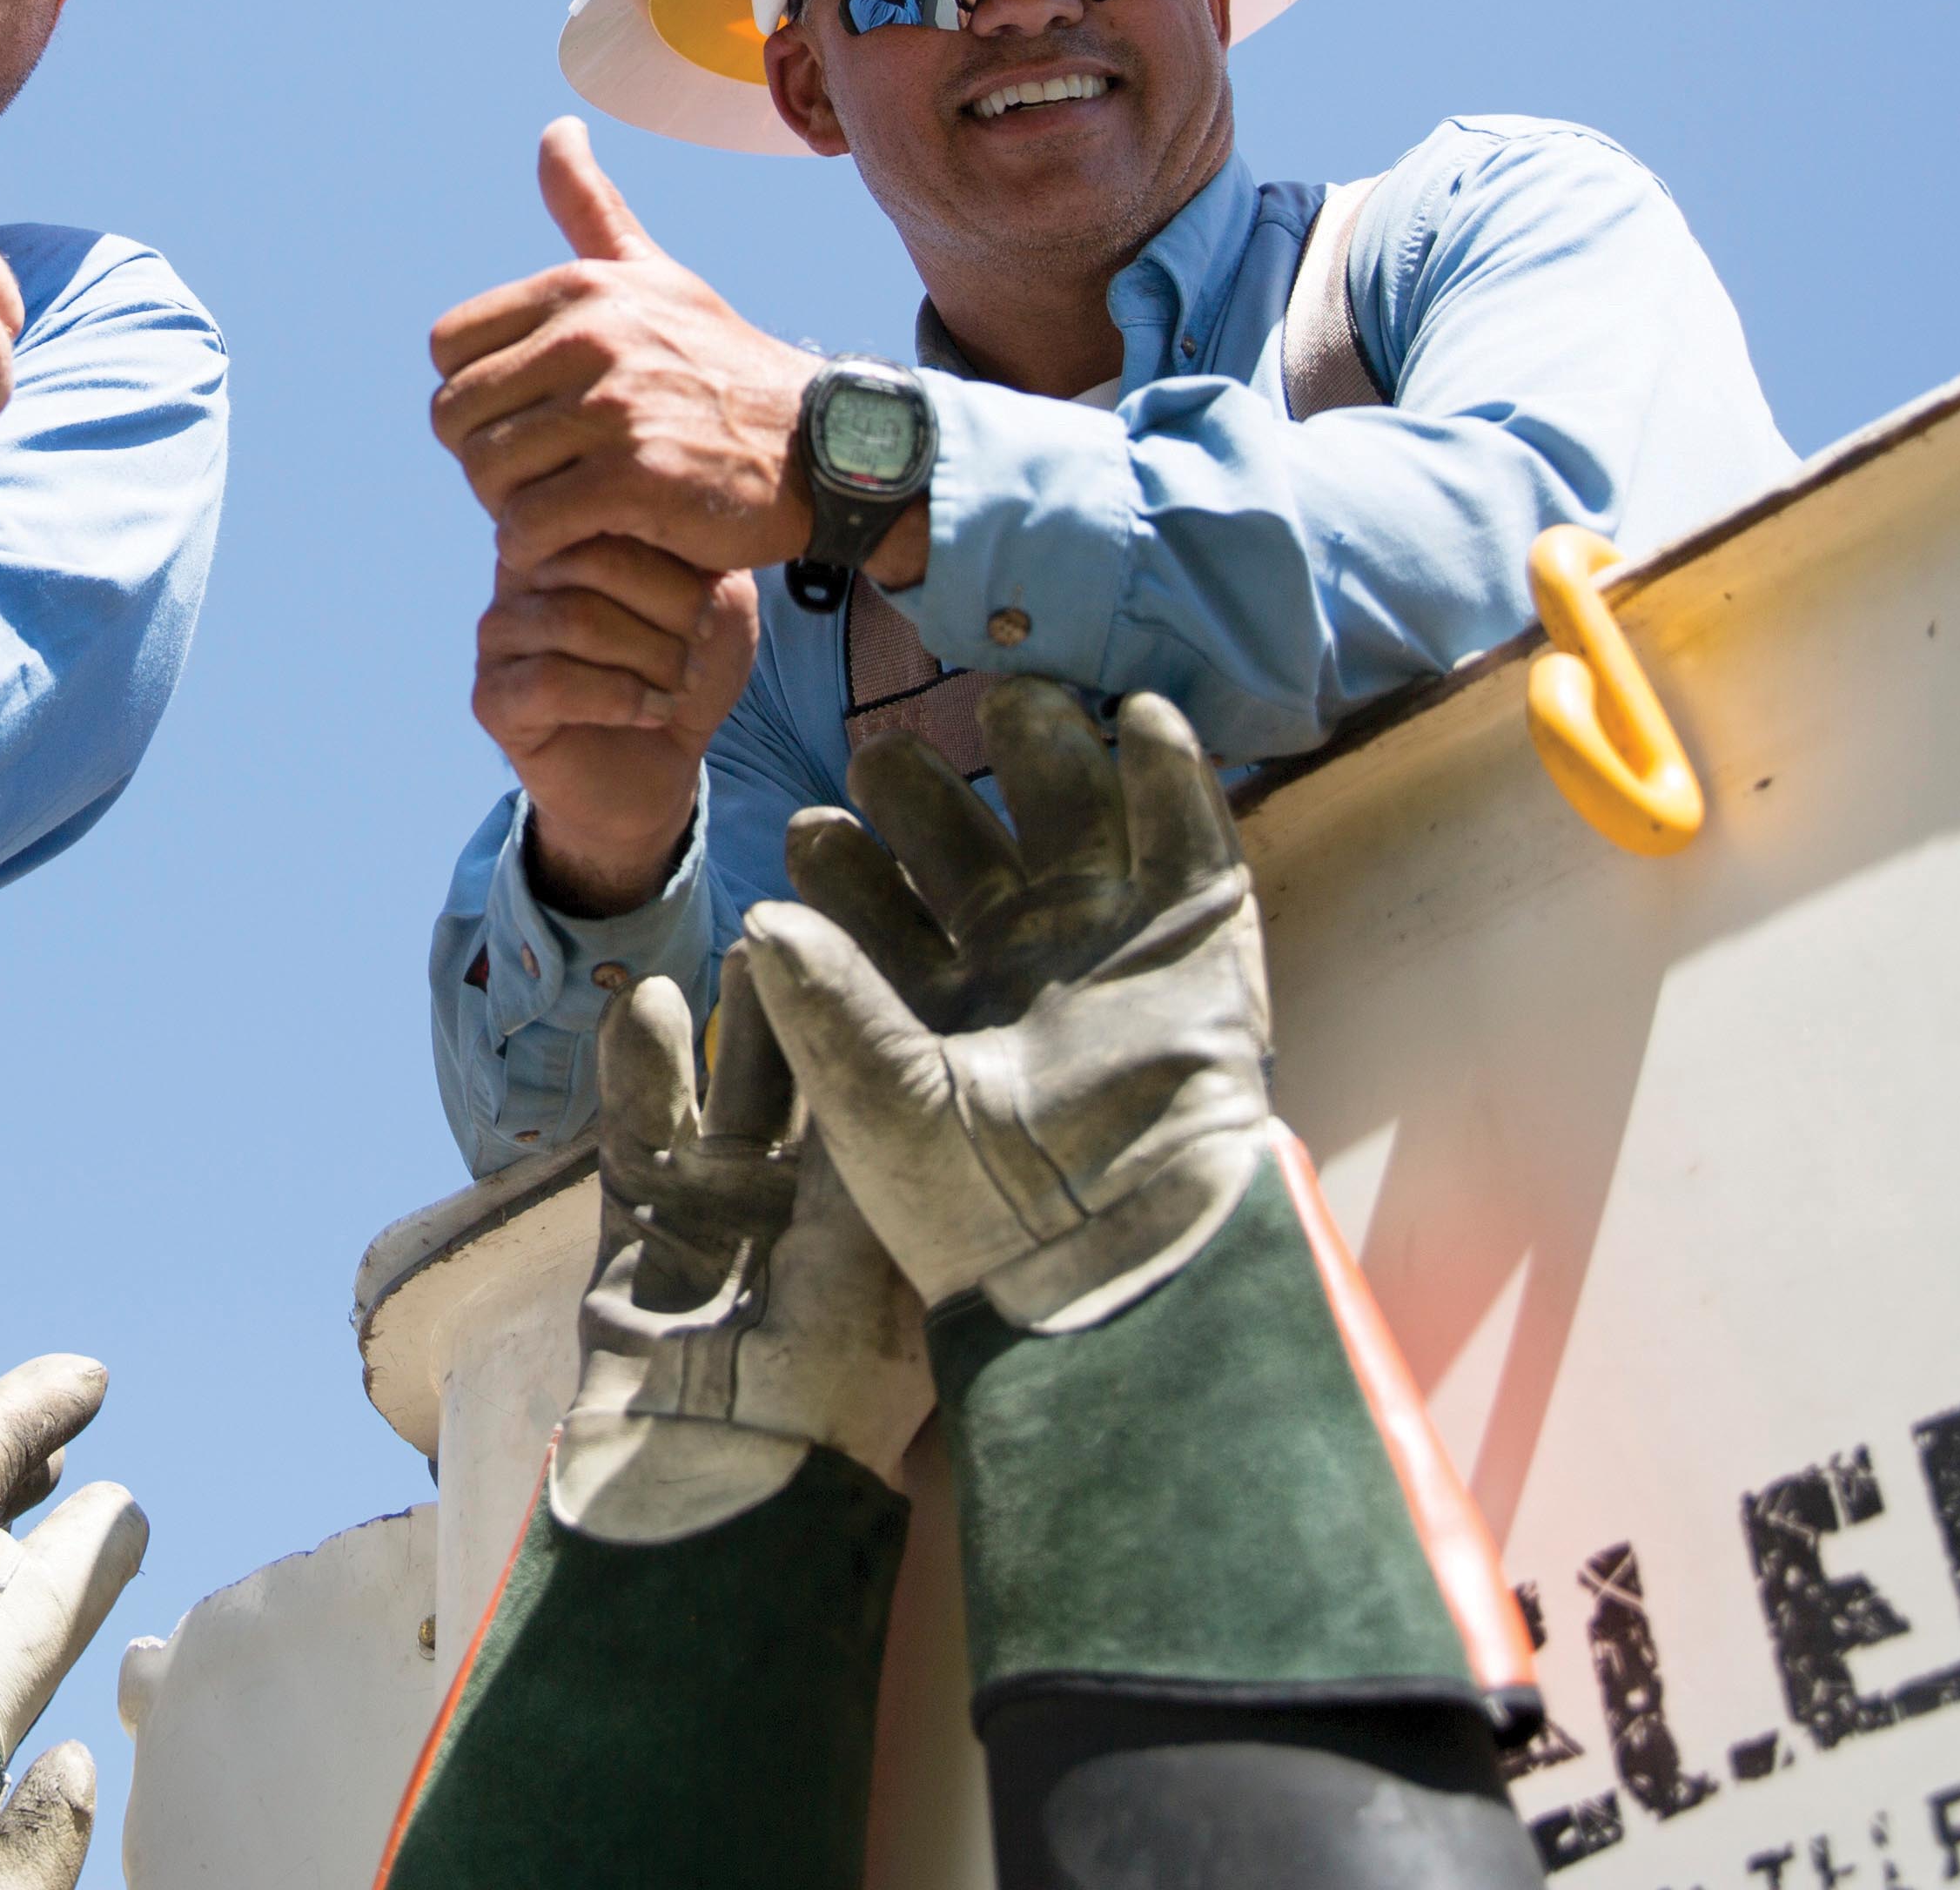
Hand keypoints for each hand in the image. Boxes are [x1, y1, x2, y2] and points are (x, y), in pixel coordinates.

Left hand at [429, 121, 819, 577]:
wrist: (823, 448)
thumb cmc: (724, 366)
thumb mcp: (658, 275)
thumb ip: (592, 208)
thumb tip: (556, 128)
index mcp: (580, 288)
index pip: (447, 346)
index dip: (473, 390)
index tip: (523, 416)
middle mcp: (591, 337)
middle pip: (454, 414)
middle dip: (482, 456)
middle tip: (537, 475)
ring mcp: (614, 408)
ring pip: (485, 473)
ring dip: (508, 507)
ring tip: (559, 508)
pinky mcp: (635, 480)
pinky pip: (528, 525)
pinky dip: (536, 547)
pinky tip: (574, 542)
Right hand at [472, 538, 753, 914]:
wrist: (659, 768)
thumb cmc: (680, 672)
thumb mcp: (714, 602)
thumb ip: (702, 552)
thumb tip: (684, 513)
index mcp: (566, 534)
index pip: (610, 513)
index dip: (675, 563)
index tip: (711, 607)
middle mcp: (519, 574)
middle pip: (591, 562)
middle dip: (665, 610)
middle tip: (697, 647)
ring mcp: (498, 634)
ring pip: (573, 620)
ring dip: (648, 657)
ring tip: (679, 683)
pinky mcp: (491, 698)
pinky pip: (550, 682)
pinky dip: (618, 699)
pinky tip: (652, 713)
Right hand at [552, 957, 929, 1542]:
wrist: (719, 1468)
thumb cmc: (837, 1372)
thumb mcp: (886, 1229)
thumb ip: (871, 1115)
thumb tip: (880, 1005)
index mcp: (892, 1220)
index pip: (900, 1092)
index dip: (897, 1012)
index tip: (910, 931)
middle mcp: (811, 1211)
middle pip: (814, 1078)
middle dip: (814, 1002)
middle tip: (825, 918)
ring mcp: (722, 1213)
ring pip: (729, 1089)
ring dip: (734, 1024)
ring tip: (740, 951)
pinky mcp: (642, 1220)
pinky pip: (638, 1127)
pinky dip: (638, 1067)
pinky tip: (642, 1003)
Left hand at [737, 687, 1270, 1332]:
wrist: (1116, 1259)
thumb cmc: (981, 1207)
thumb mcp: (883, 1103)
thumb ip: (826, 1008)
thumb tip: (760, 915)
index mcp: (933, 1001)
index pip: (876, 906)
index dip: (844, 864)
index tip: (809, 830)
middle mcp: (1018, 962)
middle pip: (966, 845)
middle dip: (927, 795)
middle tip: (884, 755)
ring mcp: (1110, 945)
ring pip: (1073, 820)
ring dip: (1048, 754)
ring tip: (1014, 700)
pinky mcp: (1199, 943)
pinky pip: (1189, 842)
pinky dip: (1176, 777)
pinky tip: (1146, 716)